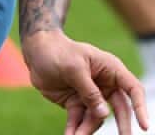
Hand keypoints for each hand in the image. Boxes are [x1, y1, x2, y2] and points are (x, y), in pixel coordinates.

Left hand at [23, 30, 148, 133]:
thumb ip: (89, 91)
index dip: (140, 108)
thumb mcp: (73, 69)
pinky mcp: (75, 103)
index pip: (133, 90)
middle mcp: (105, 84)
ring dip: (88, 129)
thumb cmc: (57, 52)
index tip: (144, 126)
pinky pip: (79, 119)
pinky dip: (75, 129)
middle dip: (121, 125)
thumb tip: (104, 114)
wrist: (35, 51)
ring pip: (96, 117)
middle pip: (119, 109)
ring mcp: (90, 95)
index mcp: (110, 70)